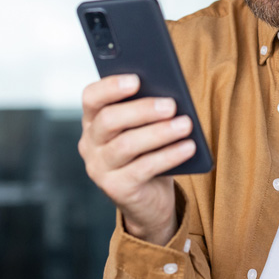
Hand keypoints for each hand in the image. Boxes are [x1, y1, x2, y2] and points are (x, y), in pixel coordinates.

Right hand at [77, 74, 196, 245]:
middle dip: (142, 110)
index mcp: (93, 120)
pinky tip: (188, 147)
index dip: (111, 86)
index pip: (91, 97)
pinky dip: (169, 156)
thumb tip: (169, 95)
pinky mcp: (115, 188)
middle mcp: (90, 143)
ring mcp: (99, 168)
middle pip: (109, 120)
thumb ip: (148, 111)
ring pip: (126, 145)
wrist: (149, 199)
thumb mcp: (145, 128)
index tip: (136, 79)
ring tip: (186, 124)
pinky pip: (143, 168)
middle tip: (171, 104)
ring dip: (159, 133)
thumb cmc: (148, 152)